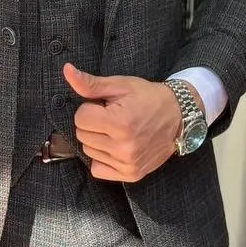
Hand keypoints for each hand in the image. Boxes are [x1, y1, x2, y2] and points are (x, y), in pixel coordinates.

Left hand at [62, 63, 199, 182]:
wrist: (179, 116)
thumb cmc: (148, 97)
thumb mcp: (120, 85)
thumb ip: (90, 83)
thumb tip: (67, 71)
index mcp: (119, 123)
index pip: (80, 118)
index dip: (91, 108)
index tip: (106, 106)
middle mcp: (123, 147)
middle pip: (82, 135)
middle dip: (93, 123)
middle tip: (113, 117)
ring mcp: (127, 163)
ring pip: (88, 151)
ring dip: (97, 140)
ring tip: (117, 131)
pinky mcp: (131, 175)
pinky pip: (98, 169)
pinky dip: (102, 158)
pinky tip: (116, 146)